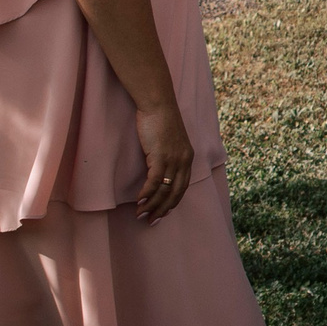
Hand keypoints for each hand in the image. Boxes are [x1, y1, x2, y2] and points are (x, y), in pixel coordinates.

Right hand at [133, 100, 195, 221]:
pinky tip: (139, 201)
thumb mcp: (169, 141)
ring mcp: (173, 159)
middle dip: (162, 209)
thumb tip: (157, 169)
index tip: (162, 214)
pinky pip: (154, 180)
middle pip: (175, 193)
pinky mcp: (161, 155)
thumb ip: (167, 155)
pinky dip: (147, 193)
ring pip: (164, 189)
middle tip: (151, 221)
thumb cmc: (160, 120)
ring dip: (152, 205)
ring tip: (141, 215)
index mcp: (187, 158)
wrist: (158, 104)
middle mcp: (184, 161)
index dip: (172, 202)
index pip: (183, 187)